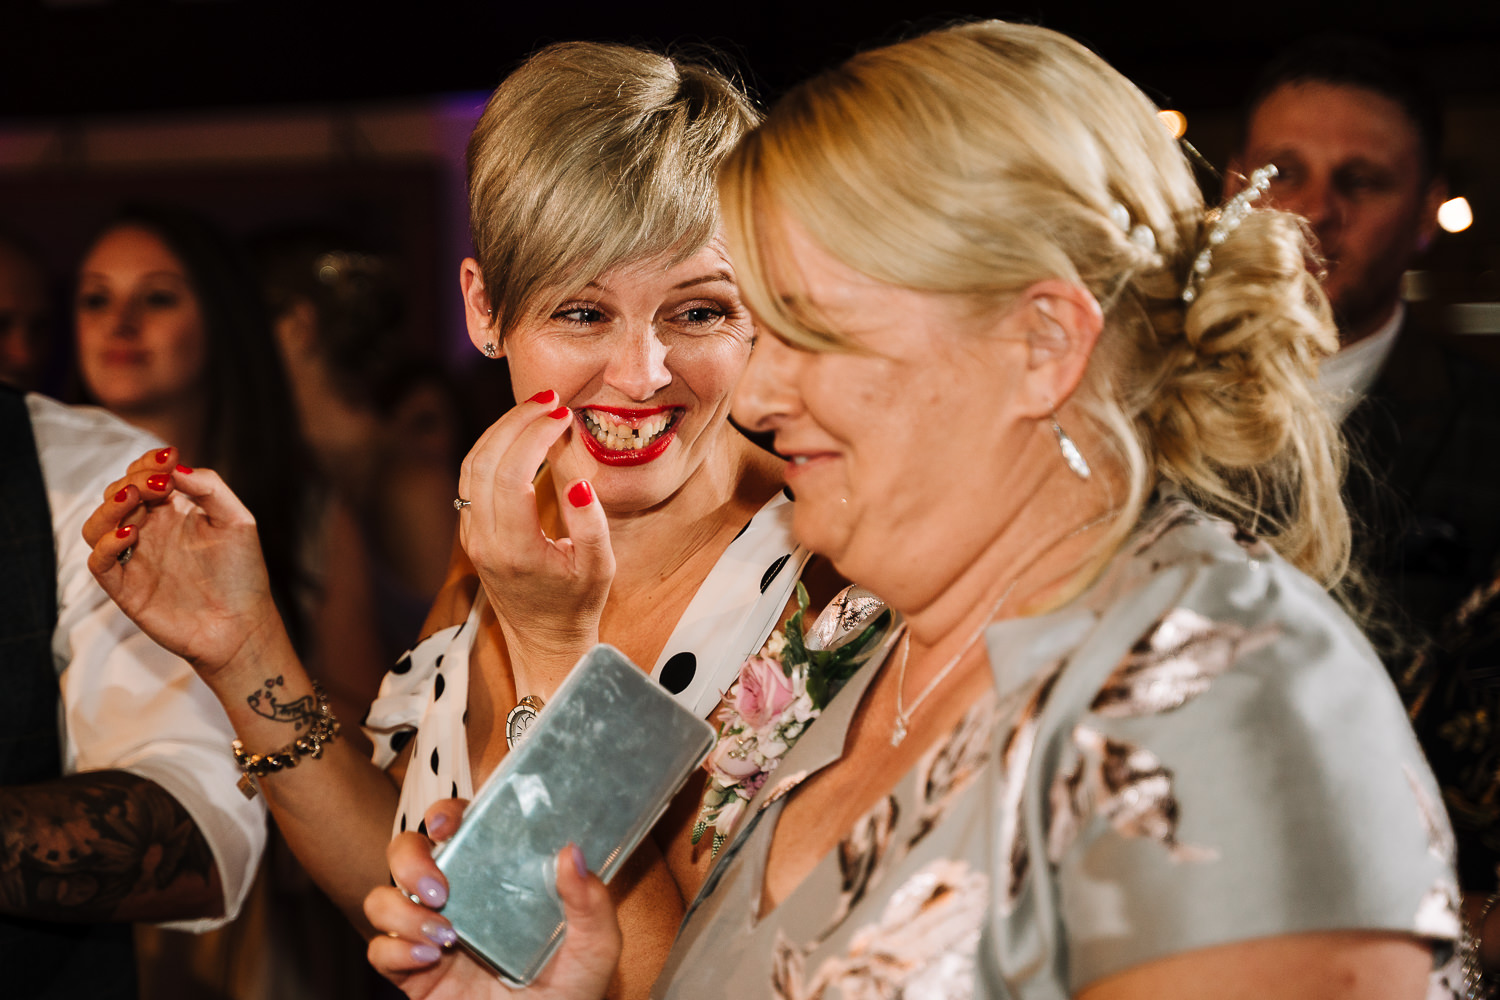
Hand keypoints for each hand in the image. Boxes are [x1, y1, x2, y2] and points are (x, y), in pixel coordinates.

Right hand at [82, 447, 286, 678]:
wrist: (243, 626)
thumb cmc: (242, 574)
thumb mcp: (237, 521)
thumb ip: (210, 488)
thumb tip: (176, 468)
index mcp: (172, 511)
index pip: (144, 476)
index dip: (149, 463)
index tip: (170, 457)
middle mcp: (148, 530)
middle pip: (117, 494)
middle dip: (133, 481)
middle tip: (160, 484)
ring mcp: (134, 558)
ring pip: (97, 525)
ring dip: (110, 507)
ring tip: (134, 500)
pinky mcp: (125, 588)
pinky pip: (99, 562)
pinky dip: (106, 545)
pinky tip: (130, 535)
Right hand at [366, 799, 620, 999]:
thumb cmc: (569, 992)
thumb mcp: (593, 948)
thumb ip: (590, 904)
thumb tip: (572, 853)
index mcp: (496, 879)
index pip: (460, 827)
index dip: (445, 812)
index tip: (446, 822)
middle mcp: (458, 899)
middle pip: (405, 852)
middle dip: (410, 859)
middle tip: (440, 888)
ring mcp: (429, 935)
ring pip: (382, 899)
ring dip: (401, 909)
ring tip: (444, 935)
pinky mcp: (412, 974)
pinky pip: (379, 951)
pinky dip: (395, 949)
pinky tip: (428, 959)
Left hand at [457, 391, 614, 680]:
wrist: (543, 640)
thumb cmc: (577, 605)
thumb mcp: (599, 568)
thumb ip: (589, 524)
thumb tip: (577, 480)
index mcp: (515, 550)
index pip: (510, 477)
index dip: (533, 437)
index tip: (562, 416)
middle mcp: (484, 541)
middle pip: (484, 462)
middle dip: (516, 422)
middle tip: (551, 401)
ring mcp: (472, 536)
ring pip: (470, 465)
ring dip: (500, 429)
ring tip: (536, 408)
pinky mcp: (471, 531)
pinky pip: (471, 478)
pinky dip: (492, 446)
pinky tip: (520, 433)